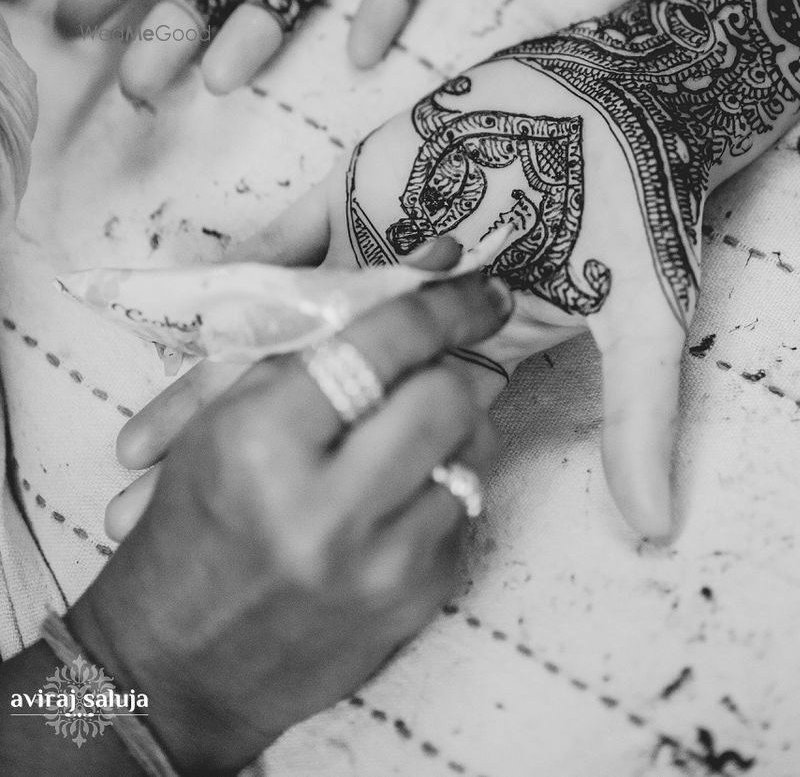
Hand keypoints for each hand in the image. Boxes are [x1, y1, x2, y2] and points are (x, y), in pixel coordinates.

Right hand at [71, 271, 509, 773]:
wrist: (173, 666)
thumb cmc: (193, 524)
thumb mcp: (223, 421)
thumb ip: (313, 351)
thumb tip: (425, 275)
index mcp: (264, 441)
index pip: (385, 343)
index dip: (446, 303)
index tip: (483, 288)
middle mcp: (326, 508)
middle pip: (446, 396)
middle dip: (444, 373)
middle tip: (425, 373)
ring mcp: (378, 565)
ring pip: (472, 453)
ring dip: (449, 432)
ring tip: (405, 440)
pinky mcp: (414, 605)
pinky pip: (466, 513)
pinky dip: (440, 492)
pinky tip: (394, 503)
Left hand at [115, 12, 713, 541]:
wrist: (618, 92)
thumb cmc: (639, 206)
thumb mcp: (645, 316)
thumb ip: (638, 415)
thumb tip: (655, 528)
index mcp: (471, 359)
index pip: (384, 444)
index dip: (323, 501)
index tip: (257, 562)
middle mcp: (409, 319)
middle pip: (313, 399)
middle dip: (238, 457)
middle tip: (159, 514)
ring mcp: (375, 255)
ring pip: (281, 331)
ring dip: (216, 383)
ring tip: (142, 444)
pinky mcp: (354, 195)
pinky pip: (281, 243)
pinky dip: (231, 278)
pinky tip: (171, 319)